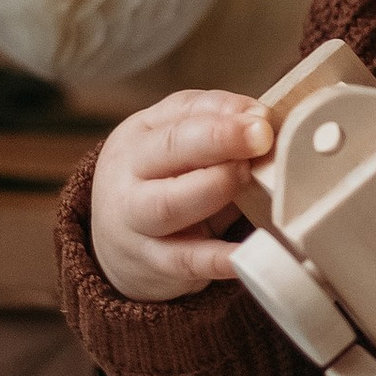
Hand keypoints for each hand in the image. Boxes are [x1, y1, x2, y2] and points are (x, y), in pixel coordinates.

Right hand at [89, 90, 269, 299]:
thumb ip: (217, 127)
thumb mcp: (176, 148)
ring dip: (214, 188)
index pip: (181, 111)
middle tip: (261, 138)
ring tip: (250, 180)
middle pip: (169, 148)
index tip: (263, 119)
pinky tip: (245, 253)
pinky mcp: (153, 263)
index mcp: (140, 136)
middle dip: (218, 138)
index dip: (225, 114)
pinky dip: (217, 258)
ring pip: (168, 204)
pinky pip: (186, 260)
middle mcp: (130, 173)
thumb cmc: (160, 185)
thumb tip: (261, 117)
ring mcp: (135, 222)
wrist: (112, 246)